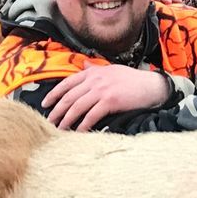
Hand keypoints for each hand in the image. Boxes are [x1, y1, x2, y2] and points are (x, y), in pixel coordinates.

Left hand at [41, 64, 170, 131]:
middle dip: (56, 110)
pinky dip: (83, 125)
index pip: (67, 83)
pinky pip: (91, 116)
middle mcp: (94, 79)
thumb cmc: (131, 80)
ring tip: (59, 130)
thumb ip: (95, 68)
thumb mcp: (111, 69)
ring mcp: (102, 90)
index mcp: (93, 72)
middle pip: (69, 97)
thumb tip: (83, 64)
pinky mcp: (110, 101)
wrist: (151, 85)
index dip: (54, 94)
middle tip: (49, 122)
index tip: (45, 104)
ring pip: (77, 107)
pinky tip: (78, 133)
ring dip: (66, 120)